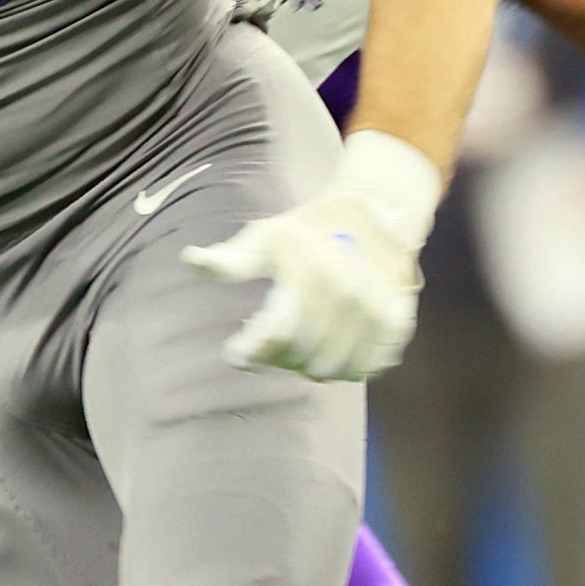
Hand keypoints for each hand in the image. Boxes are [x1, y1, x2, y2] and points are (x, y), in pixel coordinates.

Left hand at [182, 128, 443, 381]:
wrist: (374, 215)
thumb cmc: (307, 230)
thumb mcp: (264, 238)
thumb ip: (228, 260)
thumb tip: (188, 259)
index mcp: (311, 273)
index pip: (275, 335)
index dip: (250, 352)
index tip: (235, 352)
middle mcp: (348, 296)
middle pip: (301, 358)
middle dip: (276, 356)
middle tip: (267, 341)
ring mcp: (376, 314)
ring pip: (332, 370)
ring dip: (309, 363)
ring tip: (298, 341)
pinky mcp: (396, 326)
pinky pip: (364, 369)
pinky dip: (344, 365)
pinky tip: (330, 343)